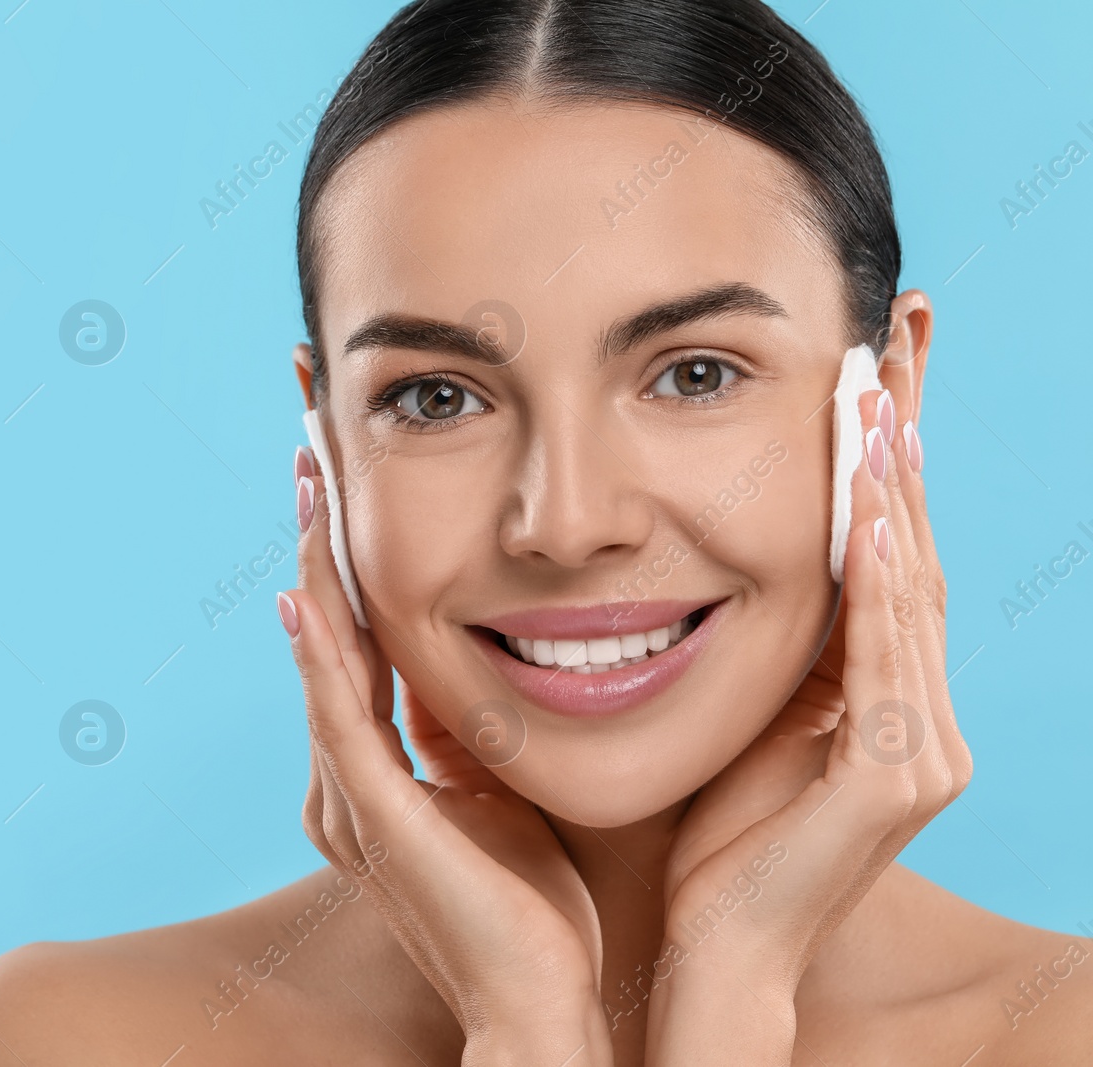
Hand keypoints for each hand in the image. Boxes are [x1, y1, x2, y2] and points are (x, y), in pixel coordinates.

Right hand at [282, 445, 613, 1066]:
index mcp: (375, 772)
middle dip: (315, 534)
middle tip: (309, 444)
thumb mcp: (500, 791)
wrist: (540, 1005)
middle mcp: (343, 779)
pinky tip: (308, 591)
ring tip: (308, 481)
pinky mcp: (373, 820)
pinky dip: (321, 653)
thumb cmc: (533, 909)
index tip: (343, 475)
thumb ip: (470, 733)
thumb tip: (477, 667)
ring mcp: (349, 799)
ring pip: (322, 657)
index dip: (342, 554)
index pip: (352, 638)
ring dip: (314, 564)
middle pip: (321, 629)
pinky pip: (340, 719)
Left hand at [645, 387, 970, 1064]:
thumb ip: (766, 646)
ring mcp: (919, 747)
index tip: (873, 360)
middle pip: (916, 545)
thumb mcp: (742, 715)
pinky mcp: (896, 781)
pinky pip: (887, 664)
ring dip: (896, 490)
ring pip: (912, 591)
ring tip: (882, 398)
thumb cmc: (715, 835)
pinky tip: (875, 517)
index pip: (886, 547)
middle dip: (907, 436)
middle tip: (904, 331)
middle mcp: (916, 710)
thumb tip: (720, 553)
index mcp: (875, 691)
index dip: (886, 454)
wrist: (717, 945)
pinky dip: (882, 588)